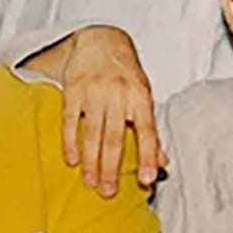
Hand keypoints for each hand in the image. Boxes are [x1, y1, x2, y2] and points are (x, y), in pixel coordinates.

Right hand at [58, 26, 161, 196]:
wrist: (101, 39)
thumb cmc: (126, 74)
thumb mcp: (143, 96)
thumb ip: (150, 130)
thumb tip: (162, 163)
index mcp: (140, 96)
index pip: (147, 131)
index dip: (147, 156)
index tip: (147, 180)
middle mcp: (119, 93)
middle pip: (115, 137)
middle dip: (111, 167)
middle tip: (108, 192)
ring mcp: (94, 91)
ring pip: (93, 132)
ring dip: (91, 161)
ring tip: (90, 182)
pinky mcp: (73, 89)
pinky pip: (70, 120)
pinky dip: (70, 142)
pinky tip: (72, 160)